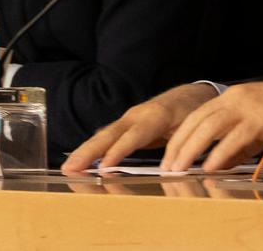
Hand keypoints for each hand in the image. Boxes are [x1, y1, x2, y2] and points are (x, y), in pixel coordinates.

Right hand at [60, 82, 216, 173]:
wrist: (193, 94)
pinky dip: (92, 149)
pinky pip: (107, 137)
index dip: (119, 150)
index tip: (104, 166)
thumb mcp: (194, 127)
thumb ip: (182, 145)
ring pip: (104, 135)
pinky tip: (79, 162)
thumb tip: (171, 169)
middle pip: (110, 134)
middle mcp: (138, 115)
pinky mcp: (126, 125)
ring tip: (68, 168)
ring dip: (85, 151)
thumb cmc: (195, 112)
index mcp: (157, 115)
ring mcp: (130, 119)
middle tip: (70, 168)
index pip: (134, 135)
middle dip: (90, 151)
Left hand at [161, 79, 262, 171]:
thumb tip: (217, 165)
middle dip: (178, 145)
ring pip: (209, 127)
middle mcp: (236, 97)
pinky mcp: (262, 119)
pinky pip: (234, 138)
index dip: (179, 137)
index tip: (168, 157)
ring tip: (180, 168)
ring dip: (191, 149)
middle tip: (167, 167)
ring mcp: (248, 107)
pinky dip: (219, 154)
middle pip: (197, 120)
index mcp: (232, 96)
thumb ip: (237, 144)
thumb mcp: (257, 125)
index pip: (196, 116)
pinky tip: (210, 167)